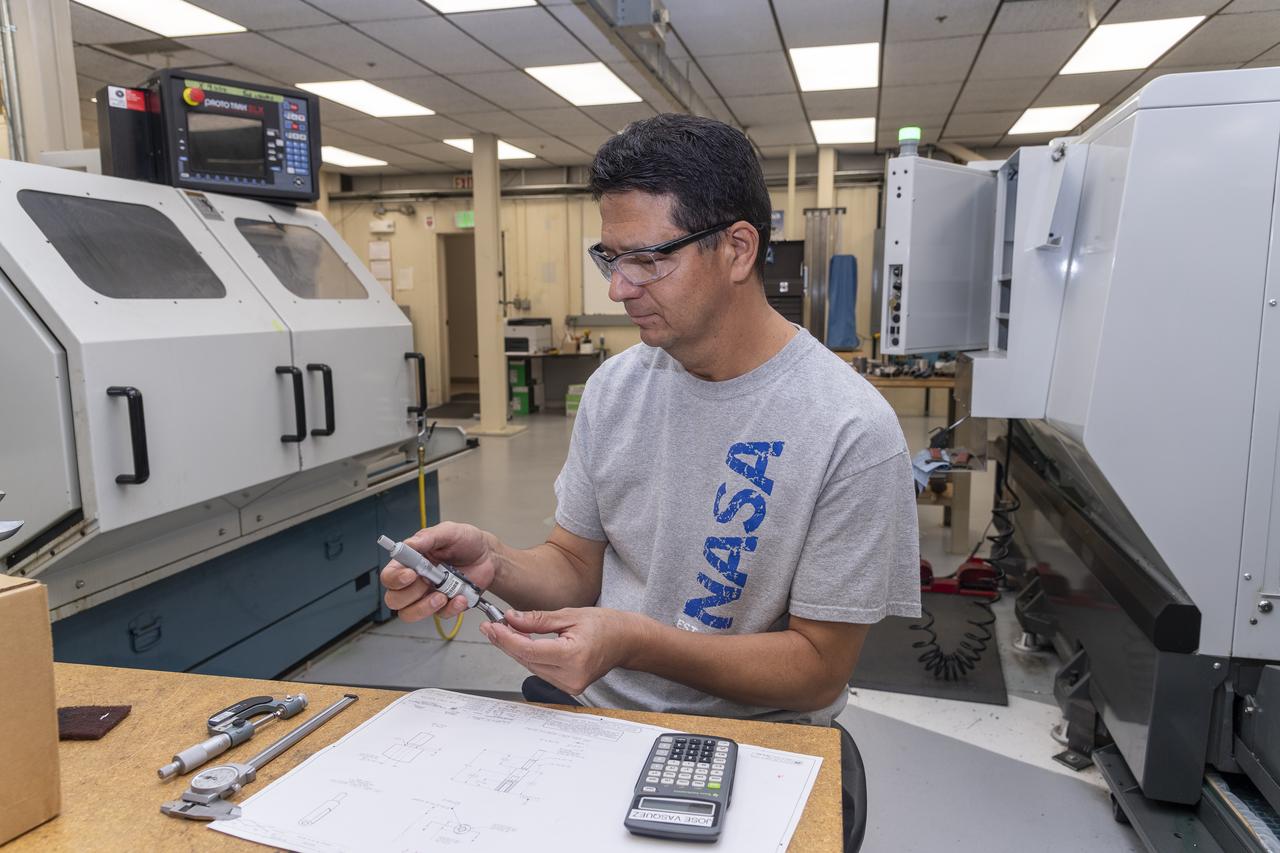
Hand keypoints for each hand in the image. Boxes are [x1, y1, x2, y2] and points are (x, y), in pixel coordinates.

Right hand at [380, 522, 498, 621]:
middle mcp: (415, 581)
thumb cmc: (466, 541)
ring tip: (443, 595)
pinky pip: (440, 615)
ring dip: (425, 607)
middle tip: (428, 582)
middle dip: (409, 595)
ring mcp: (428, 595)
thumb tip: (409, 544)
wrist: (488, 556)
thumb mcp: (449, 532)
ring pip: (410, 614)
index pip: (389, 576)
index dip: (395, 579)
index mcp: (411, 561)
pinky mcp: (445, 605)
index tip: (411, 574)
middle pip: (394, 599)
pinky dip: (451, 608)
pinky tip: (461, 597)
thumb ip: (429, 537)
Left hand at [479, 608, 647, 695]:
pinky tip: (520, 643)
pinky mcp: (568, 686)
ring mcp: (570, 685)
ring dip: (515, 649)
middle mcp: (571, 676)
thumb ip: (538, 620)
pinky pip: (540, 670)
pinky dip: (528, 656)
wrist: (626, 641)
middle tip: (491, 626)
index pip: (529, 650)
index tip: (492, 626)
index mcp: (574, 656)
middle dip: (506, 642)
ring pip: (531, 667)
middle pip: (527, 660)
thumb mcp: (570, 615)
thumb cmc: (606, 626)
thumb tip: (511, 619)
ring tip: (503, 631)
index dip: (506, 639)